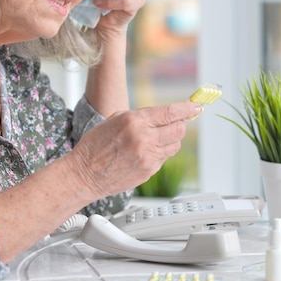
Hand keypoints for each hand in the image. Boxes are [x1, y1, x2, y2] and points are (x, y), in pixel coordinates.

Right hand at [66, 101, 201, 198]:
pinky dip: (160, 152)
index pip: (170, 112)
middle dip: (180, 124)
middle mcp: (144, 139)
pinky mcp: (148, 171)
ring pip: (175, 145)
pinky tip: (144, 152)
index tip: (196, 106)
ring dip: (170, 139)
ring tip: (155, 139)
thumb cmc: (96, 145)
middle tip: (175, 123)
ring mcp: (148, 157)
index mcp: (135, 121)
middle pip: (179, 130)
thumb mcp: (116, 119)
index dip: (187, 108)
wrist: (84, 174)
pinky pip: (164, 158)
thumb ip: (141, 116)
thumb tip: (164, 115)